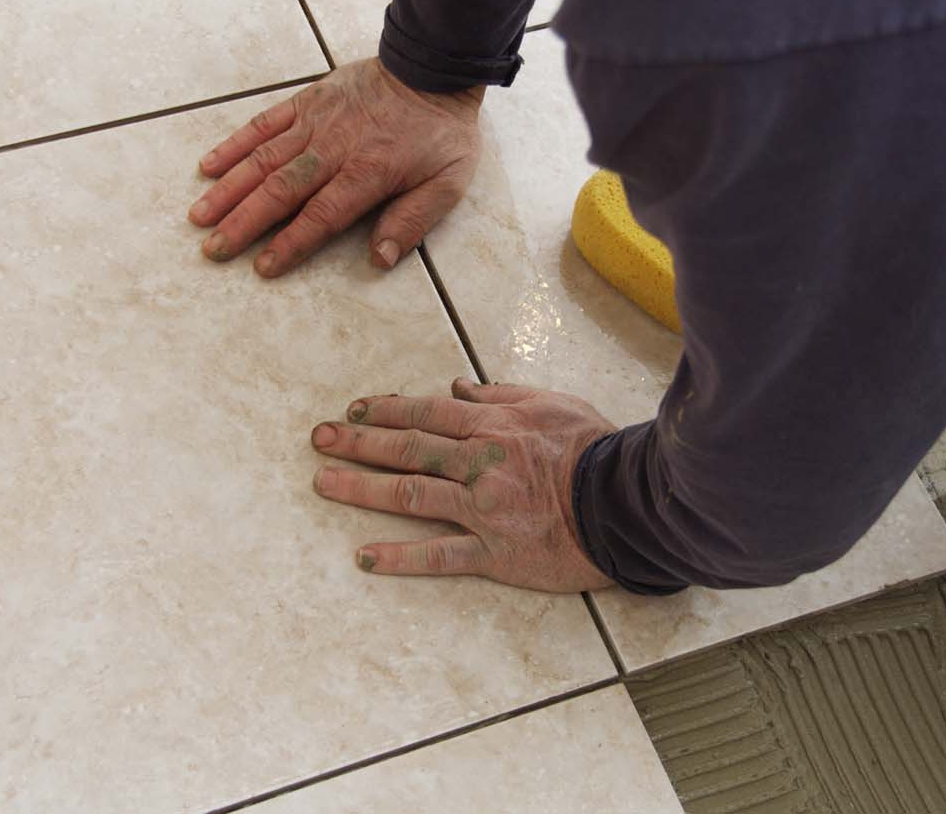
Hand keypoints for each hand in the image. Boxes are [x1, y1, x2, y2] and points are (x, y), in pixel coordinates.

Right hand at [188, 58, 483, 276]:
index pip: (320, 216)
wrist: (434, 67)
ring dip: (229, 189)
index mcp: (367, 173)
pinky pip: (264, 123)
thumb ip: (413, 221)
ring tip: (199, 216)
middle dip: (243, 223)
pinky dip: (235, 144)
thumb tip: (380, 260)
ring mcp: (315, 121)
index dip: (290, 244)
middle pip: (280, 191)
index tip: (261, 267)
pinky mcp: (307, 100)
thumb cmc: (441, 133)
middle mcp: (333, 148)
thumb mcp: (447, 183)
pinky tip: (209, 166)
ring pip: (263, 159)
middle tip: (212, 250)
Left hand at [309, 378, 616, 592]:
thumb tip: (459, 388)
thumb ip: (502, 395)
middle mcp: (478, 464)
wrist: (625, 504)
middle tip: (319, 439)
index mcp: (492, 426)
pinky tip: (364, 557)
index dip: (385, 410)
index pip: (425, 413)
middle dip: (357, 443)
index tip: (354, 411)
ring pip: (410, 495)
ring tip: (323, 484)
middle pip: (406, 449)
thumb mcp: (552, 404)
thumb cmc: (595, 449)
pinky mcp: (493, 553)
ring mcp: (482, 510)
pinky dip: (400, 557)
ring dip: (361, 489)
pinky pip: (439, 555)